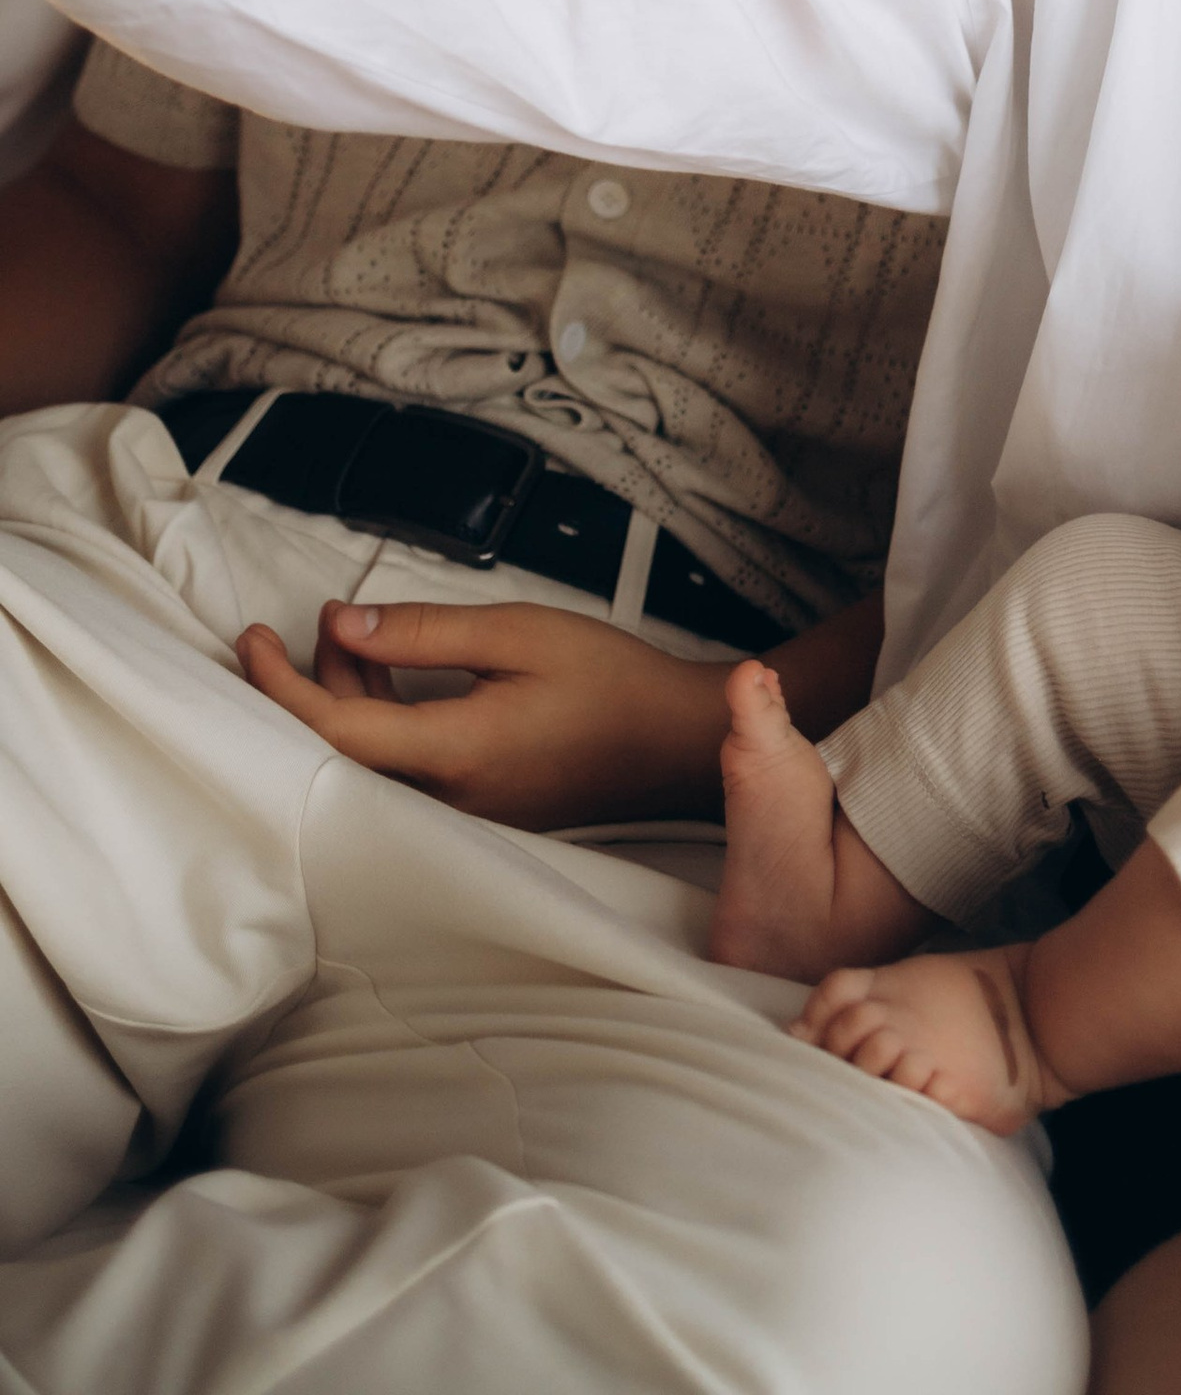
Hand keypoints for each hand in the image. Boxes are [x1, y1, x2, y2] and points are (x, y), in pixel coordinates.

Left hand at [236, 599, 742, 826]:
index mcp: (453, 754)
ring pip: (370, 760)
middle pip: (341, 752)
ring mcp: (459, 812)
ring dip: (347, 699)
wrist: (673, 741)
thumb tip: (342, 626)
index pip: (333, 732)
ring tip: (349, 631)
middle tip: (301, 623)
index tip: (252, 640)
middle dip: (307, 686)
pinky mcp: (474, 808)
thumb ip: (424, 632)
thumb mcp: (518, 633)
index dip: (279, 687)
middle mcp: (445, 799)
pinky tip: (390, 674)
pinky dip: (381, 719)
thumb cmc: (609, 680)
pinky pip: (402, 769)